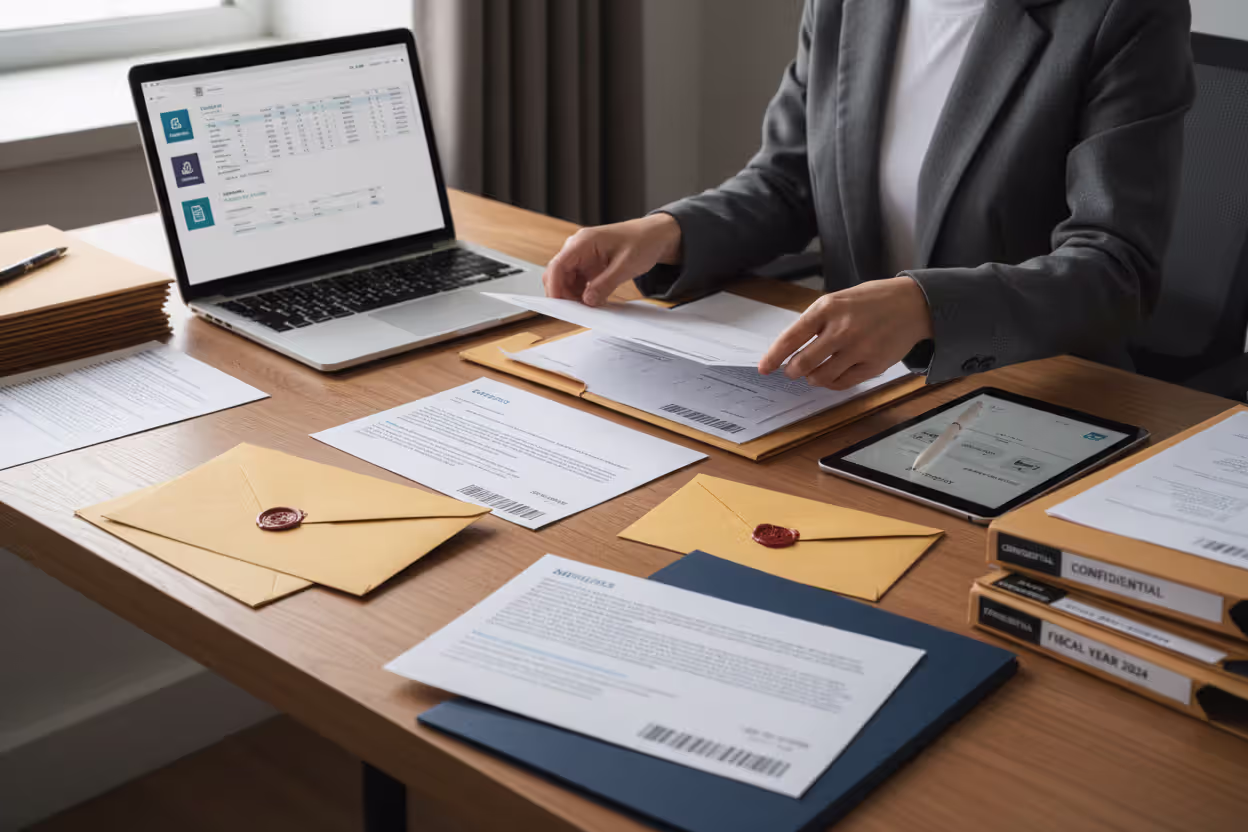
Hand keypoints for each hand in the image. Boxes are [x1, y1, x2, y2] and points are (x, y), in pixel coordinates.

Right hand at [543, 213, 682, 305]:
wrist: (653, 236)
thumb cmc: (642, 242)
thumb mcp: (625, 266)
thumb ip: (605, 284)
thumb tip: (587, 301)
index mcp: (583, 242)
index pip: (557, 266)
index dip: (554, 287)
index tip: (558, 306)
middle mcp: (577, 248)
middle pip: (557, 275)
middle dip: (563, 294)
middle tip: (577, 312)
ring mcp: (581, 256)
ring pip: (565, 281)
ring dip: (573, 296)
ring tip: (589, 307)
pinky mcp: (587, 264)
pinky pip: (577, 282)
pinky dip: (582, 294)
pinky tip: (593, 301)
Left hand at [758, 276, 933, 389]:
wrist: (912, 304)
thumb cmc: (871, 301)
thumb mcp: (839, 300)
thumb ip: (816, 322)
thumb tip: (790, 349)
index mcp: (828, 308)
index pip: (791, 337)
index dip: (774, 356)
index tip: (764, 368)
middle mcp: (842, 329)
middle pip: (803, 363)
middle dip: (793, 371)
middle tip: (792, 370)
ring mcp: (859, 349)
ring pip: (821, 377)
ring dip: (812, 378)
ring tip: (815, 371)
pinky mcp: (873, 365)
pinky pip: (842, 383)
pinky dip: (831, 383)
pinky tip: (833, 374)